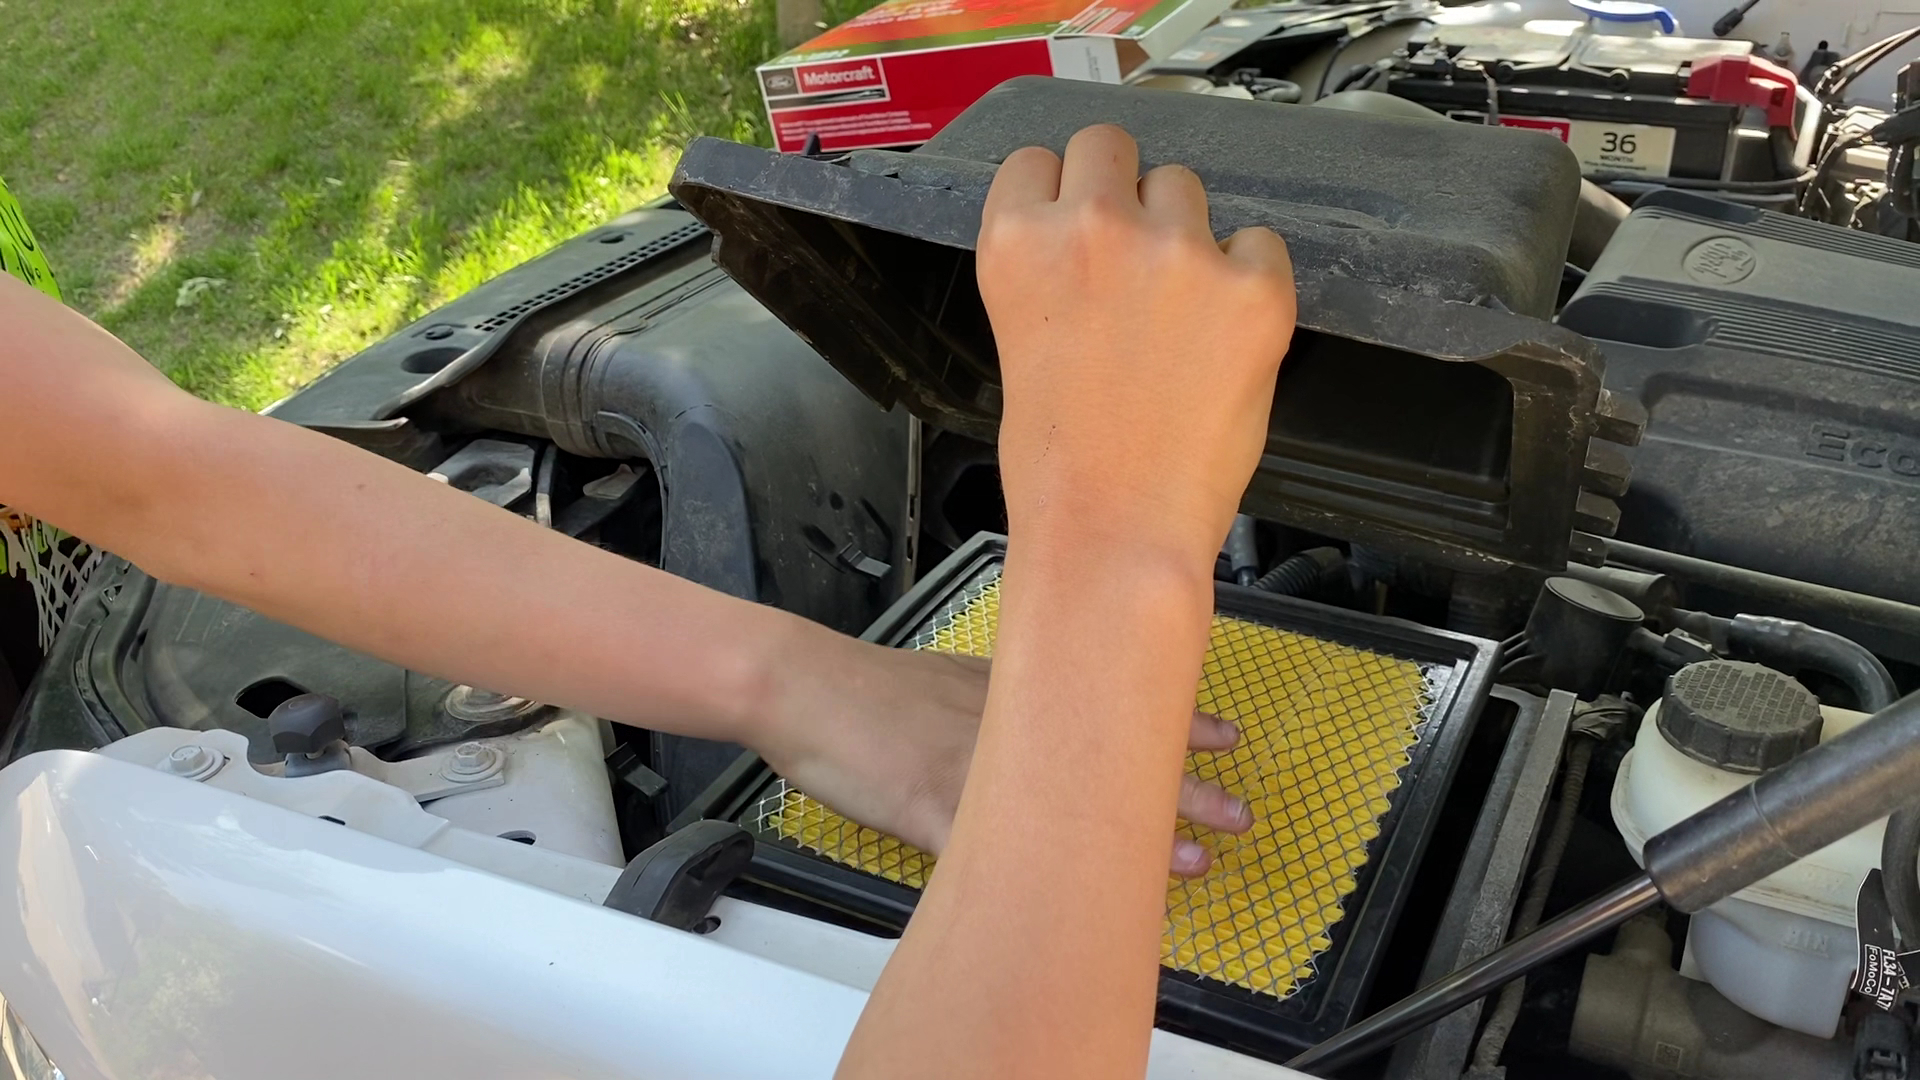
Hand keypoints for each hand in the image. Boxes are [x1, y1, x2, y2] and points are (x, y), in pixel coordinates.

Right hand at [748, 631, 1253, 876]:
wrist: (809, 689)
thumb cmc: (874, 689)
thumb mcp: (955, 679)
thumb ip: (1005, 699)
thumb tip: (1046, 721)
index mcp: (1016, 695)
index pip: (1113, 706)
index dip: (1173, 727)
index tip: (1225, 738)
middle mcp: (1011, 726)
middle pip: (1112, 758)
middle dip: (1182, 790)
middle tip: (1236, 813)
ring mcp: (977, 769)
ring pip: (1075, 808)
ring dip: (1138, 839)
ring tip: (1194, 862)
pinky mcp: (936, 808)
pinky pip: (999, 851)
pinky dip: (1040, 878)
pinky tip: (1076, 904)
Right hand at [977, 124, 1296, 569]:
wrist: (1115, 528)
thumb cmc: (1060, 461)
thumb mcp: (1017, 338)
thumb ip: (1048, 268)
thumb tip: (1091, 236)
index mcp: (1018, 240)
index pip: (1038, 160)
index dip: (1059, 197)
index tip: (1073, 229)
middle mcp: (1094, 225)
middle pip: (1111, 143)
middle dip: (1121, 190)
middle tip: (1131, 257)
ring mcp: (1180, 249)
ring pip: (1185, 186)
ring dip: (1184, 233)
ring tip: (1177, 316)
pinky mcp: (1254, 284)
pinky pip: (1260, 242)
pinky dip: (1247, 280)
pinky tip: (1222, 337)